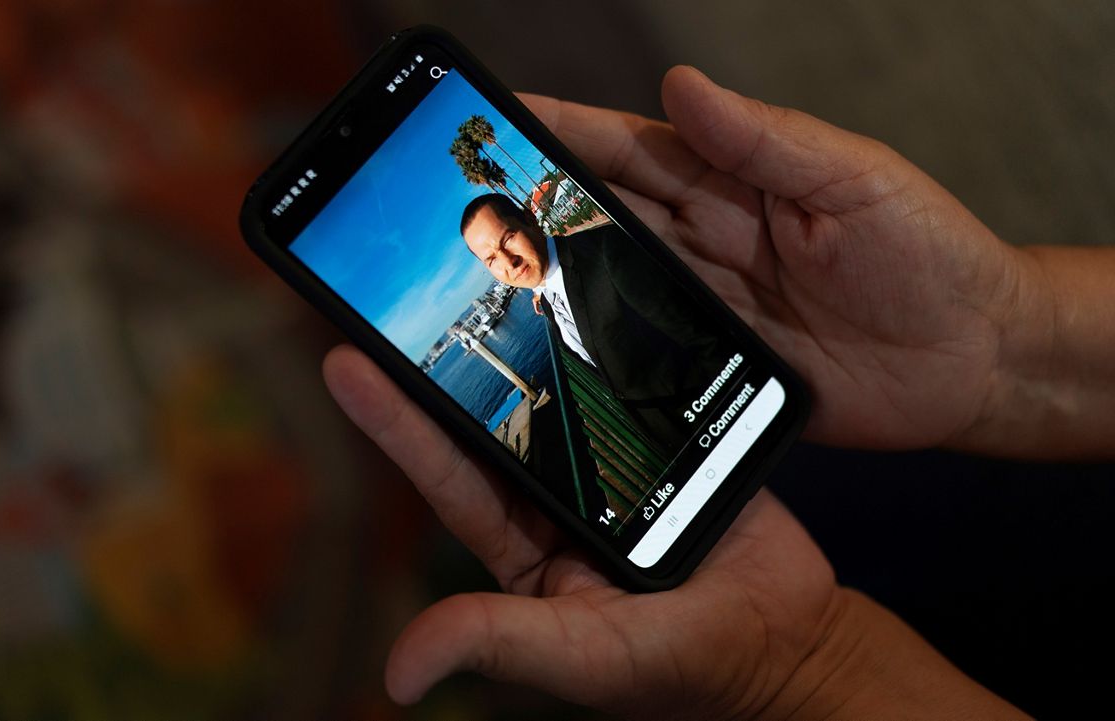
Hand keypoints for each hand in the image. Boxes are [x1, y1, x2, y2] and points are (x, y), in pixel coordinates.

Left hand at [323, 346, 1024, 717]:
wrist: (788, 638)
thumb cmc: (682, 664)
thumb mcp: (583, 655)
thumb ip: (498, 644)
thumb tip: (399, 677)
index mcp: (521, 541)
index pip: (446, 472)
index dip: (395, 420)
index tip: (344, 359)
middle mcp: (551, 492)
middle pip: (485, 414)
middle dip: (434, 356)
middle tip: (382, 290)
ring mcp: (603, 457)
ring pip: (548, 384)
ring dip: (512, 331)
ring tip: (468, 263)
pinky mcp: (657, 431)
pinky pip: (619, 377)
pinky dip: (595, 335)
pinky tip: (567, 280)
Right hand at [522, 67, 1029, 452]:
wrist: (972, 360)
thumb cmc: (927, 254)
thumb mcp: (852, 180)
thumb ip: (764, 139)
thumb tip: (683, 86)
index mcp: (730, 181)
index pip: (628, 147)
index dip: (560, 131)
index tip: (493, 117)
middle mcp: (702, 239)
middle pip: (597, 214)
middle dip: (526, 200)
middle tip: (456, 198)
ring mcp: (700, 305)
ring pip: (602, 281)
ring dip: (544, 273)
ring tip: (477, 267)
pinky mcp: (707, 368)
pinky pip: (635, 353)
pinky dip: (589, 345)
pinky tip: (545, 344)